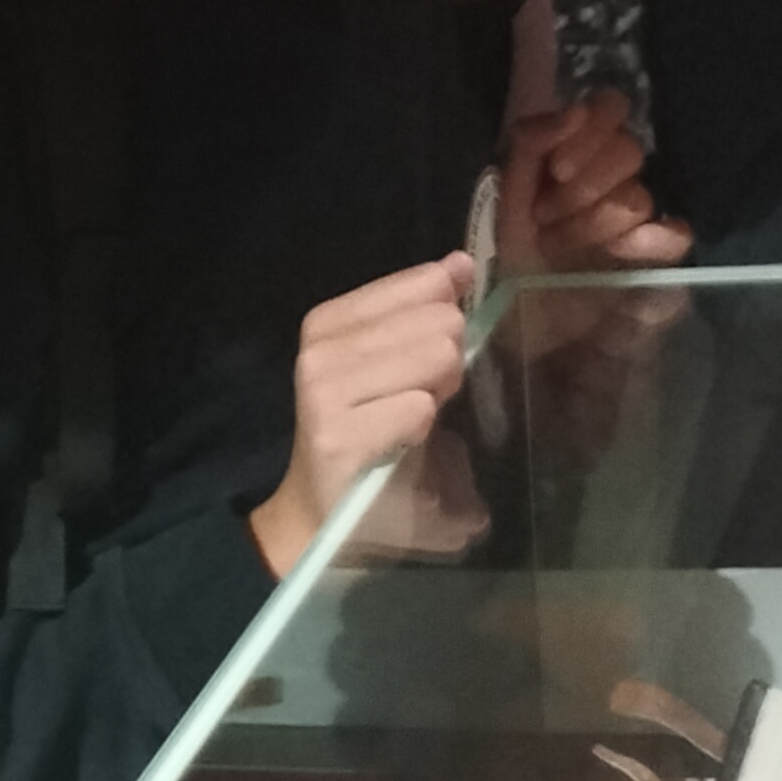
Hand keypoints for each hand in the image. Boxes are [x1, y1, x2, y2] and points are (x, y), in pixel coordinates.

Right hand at [251, 254, 475, 580]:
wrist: (321, 517)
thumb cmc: (367, 439)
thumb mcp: (395, 363)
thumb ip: (427, 311)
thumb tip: (462, 262)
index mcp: (328, 320)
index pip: (421, 285)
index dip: (444, 322)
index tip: (425, 361)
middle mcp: (319, 349)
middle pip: (438, 322)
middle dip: (445, 364)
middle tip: (414, 402)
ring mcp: (323, 390)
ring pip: (434, 358)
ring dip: (436, 396)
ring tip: (407, 424)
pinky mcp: (337, 435)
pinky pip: (420, 408)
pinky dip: (422, 431)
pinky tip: (398, 448)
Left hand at [498, 92, 690, 276]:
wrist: (520, 319)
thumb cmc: (511, 256)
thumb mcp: (506, 197)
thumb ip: (531, 145)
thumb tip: (573, 112)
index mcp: (579, 152)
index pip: (610, 109)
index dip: (589, 134)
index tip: (558, 170)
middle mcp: (613, 177)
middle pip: (628, 151)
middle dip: (582, 188)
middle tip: (545, 217)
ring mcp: (638, 216)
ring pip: (638, 198)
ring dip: (592, 224)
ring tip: (556, 247)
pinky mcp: (657, 257)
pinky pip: (674, 236)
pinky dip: (645, 245)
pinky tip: (614, 258)